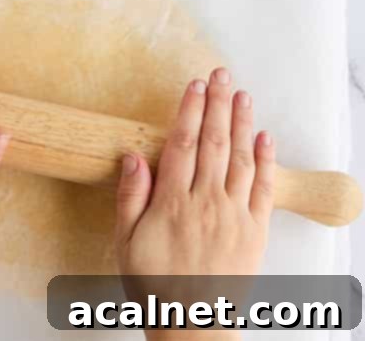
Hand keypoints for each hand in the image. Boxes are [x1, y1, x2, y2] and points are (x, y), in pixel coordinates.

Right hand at [115, 68, 274, 339]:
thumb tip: (132, 157)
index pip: (182, 145)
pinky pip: (262, 190)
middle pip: (213, 143)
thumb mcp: (126, 241)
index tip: (193, 86)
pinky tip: (264, 138)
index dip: (188, 111)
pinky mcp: (255, 232)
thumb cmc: (154, 282)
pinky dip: (265, 162)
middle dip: (217, 105)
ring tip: (241, 95)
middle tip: (220, 75)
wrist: (192, 321)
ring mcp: (235, 216)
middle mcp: (207, 203)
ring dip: (241, 124)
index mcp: (173, 203)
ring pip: (239, 160)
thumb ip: (130, 197)